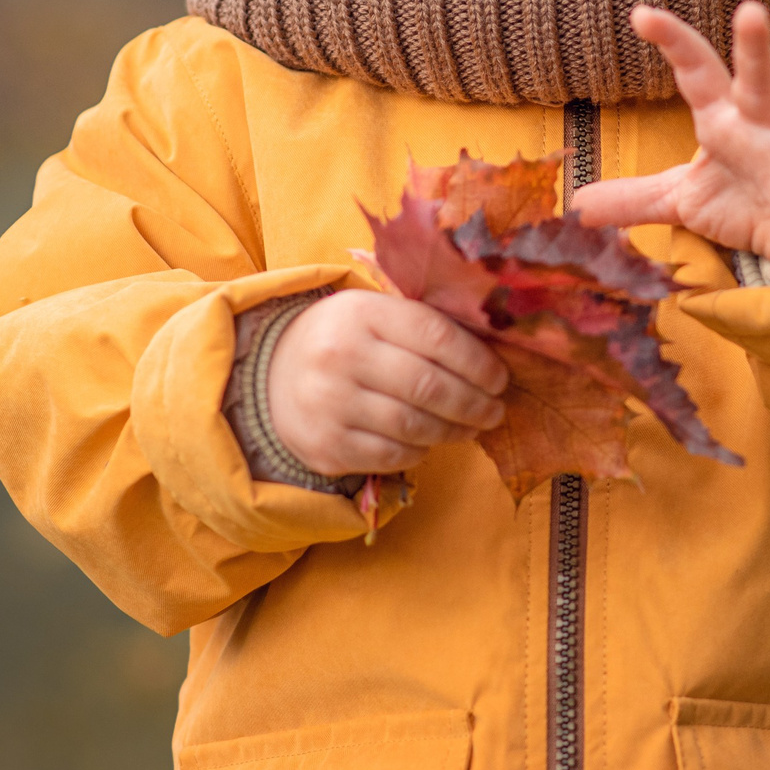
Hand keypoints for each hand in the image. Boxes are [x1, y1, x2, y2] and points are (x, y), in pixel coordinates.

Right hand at [266, 290, 509, 477]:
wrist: (270, 373)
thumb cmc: (342, 339)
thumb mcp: (373, 314)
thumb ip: (422, 327)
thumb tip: (492, 357)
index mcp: (363, 313)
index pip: (436, 336)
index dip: (478, 362)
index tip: (500, 379)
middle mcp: (342, 355)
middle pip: (429, 386)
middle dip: (474, 403)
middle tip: (495, 410)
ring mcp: (330, 403)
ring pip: (414, 425)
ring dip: (453, 431)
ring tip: (472, 427)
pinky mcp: (326, 445)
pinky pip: (391, 456)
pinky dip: (419, 451)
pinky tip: (428, 441)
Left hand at [571, 2, 769, 266]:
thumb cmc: (736, 203)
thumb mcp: (679, 200)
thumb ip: (633, 198)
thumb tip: (575, 204)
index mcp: (723, 122)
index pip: (696, 74)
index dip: (673, 42)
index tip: (640, 13)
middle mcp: (761, 131)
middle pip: (757, 82)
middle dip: (755, 49)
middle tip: (751, 10)